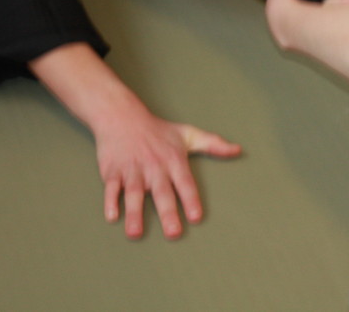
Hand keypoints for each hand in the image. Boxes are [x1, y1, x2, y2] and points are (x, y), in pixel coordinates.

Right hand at [93, 97, 241, 239]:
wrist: (121, 115)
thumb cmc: (157, 129)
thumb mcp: (187, 134)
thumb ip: (213, 144)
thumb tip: (238, 150)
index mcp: (173, 160)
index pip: (185, 183)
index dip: (191, 199)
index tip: (196, 217)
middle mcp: (154, 166)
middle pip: (161, 192)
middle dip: (167, 212)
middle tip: (173, 233)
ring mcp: (132, 169)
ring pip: (133, 193)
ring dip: (134, 213)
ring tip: (135, 233)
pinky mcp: (112, 170)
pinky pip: (111, 187)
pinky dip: (110, 201)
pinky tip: (112, 216)